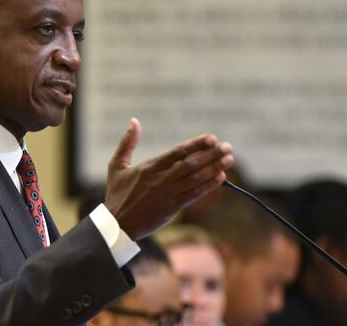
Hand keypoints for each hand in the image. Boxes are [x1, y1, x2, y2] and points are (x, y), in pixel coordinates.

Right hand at [104, 118, 233, 239]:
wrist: (118, 225)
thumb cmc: (117, 194)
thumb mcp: (117, 166)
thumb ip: (127, 143)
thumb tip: (133, 121)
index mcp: (150, 167)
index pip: (178, 152)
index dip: (196, 144)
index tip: (212, 138)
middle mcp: (161, 179)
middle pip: (191, 164)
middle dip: (211, 155)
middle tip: (228, 147)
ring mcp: (169, 194)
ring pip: (196, 179)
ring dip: (214, 168)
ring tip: (229, 159)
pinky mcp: (173, 207)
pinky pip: (195, 194)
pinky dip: (208, 186)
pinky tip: (220, 178)